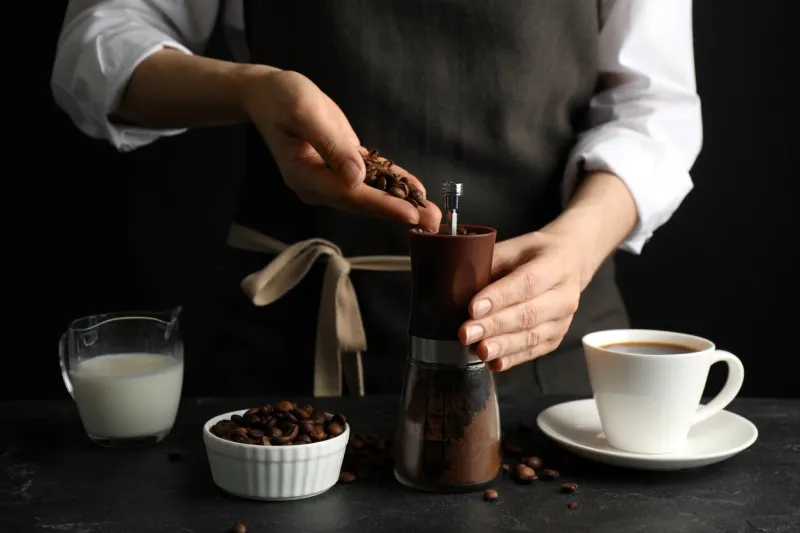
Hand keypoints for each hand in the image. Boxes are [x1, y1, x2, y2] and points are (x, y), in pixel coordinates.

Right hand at [242, 69, 440, 229]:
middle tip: (433, 222)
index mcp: (305, 176)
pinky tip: (417, 190)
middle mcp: (319, 184)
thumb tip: (356, 177)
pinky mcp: (342, 166)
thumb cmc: (281, 99)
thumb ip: (330, 146)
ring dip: (402, 203)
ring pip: (371, 194)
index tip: (410, 214)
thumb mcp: (304, 114)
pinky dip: (394, 183)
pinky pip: (371, 178)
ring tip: (433, 214)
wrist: (270, 94)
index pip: (350, 196)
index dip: (382, 206)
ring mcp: (331, 178)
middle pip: (364, 202)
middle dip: (400, 212)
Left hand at [458, 230, 583, 370]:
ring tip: (479, 351)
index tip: (473, 309)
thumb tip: (456, 285)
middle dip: (494, 326)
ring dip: (502, 346)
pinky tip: (494, 363)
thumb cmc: (533, 254)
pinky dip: (513, 358)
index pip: (526, 283)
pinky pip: (534, 351)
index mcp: (554, 265)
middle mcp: (564, 295)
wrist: (569, 262)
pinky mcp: (557, 337)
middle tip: (467, 334)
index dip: (499, 297)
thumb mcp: (514, 248)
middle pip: (527, 314)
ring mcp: (563, 319)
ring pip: (531, 336)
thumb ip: (490, 263)